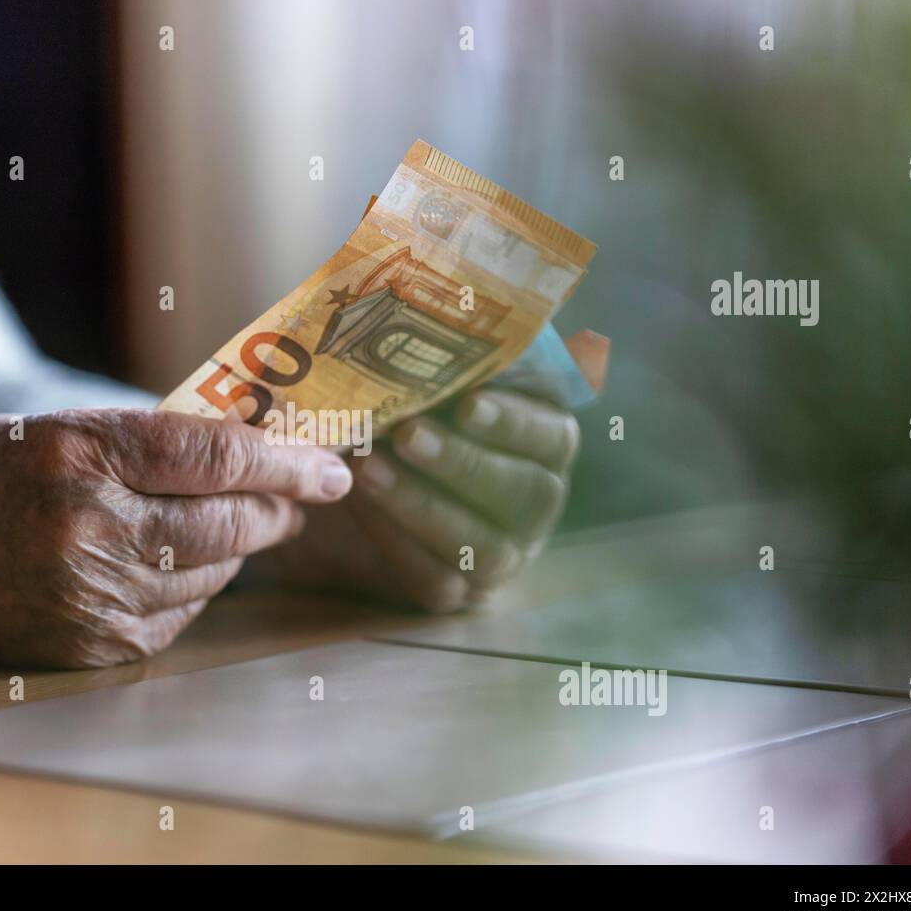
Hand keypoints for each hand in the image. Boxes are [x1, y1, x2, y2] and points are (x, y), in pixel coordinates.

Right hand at [0, 409, 351, 668]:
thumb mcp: (36, 430)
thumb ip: (132, 443)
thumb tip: (232, 449)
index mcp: (77, 454)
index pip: (217, 455)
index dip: (287, 460)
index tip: (333, 464)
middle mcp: (90, 529)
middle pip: (229, 518)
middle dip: (281, 505)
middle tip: (308, 491)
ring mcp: (89, 597)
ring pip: (211, 570)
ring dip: (242, 544)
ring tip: (253, 521)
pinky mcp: (85, 648)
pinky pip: (176, 614)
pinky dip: (196, 585)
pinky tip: (190, 562)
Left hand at [265, 389, 577, 611]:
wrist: (359, 473)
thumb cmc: (413, 408)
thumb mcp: (435, 379)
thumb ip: (451, 359)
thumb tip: (446, 320)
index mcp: (546, 442)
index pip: (552, 435)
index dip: (513, 422)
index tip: (466, 403)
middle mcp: (536, 502)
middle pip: (523, 493)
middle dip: (463, 463)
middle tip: (408, 434)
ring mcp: (503, 553)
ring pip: (484, 546)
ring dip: (424, 507)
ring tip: (369, 469)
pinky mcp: (458, 591)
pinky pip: (439, 582)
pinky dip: (397, 544)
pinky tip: (358, 507)